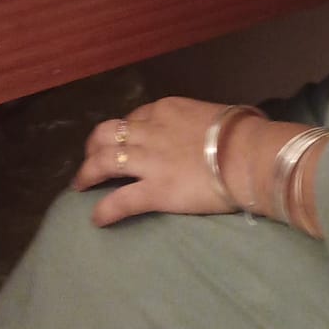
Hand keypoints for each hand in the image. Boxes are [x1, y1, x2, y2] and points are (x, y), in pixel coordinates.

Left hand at [72, 96, 234, 225]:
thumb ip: (203, 122)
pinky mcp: (154, 191)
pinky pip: (119, 202)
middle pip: (107, 133)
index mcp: (166, 110)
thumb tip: (215, 129)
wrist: (248, 155)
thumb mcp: (217, 115)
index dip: (125, 130)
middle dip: (93, 145)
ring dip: (87, 173)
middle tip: (90, 159)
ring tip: (79, 185)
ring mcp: (149, 161)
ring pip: (103, 162)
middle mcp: (150, 131)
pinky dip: (104, 210)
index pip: (134, 117)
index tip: (123, 140)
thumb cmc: (243, 132)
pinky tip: (96, 219)